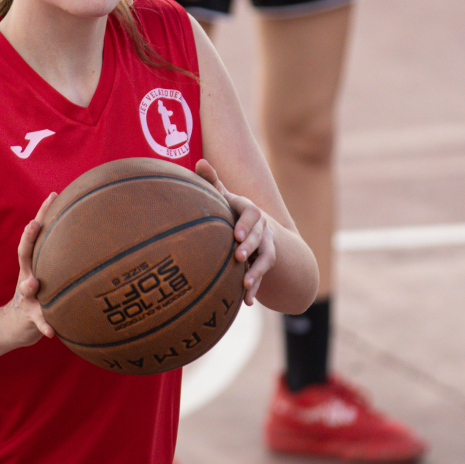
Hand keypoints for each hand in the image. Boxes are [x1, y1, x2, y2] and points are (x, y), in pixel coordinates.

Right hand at [1, 192, 56, 345]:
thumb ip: (64, 257)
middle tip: (33, 224)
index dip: (42, 214)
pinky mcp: (29, 316)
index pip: (36, 234)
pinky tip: (51, 332)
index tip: (53, 195)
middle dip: (28, 238)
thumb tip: (96, 235)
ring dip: (29, 284)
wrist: (15, 325)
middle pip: (24, 253)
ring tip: (34, 282)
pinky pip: (38, 321)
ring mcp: (26, 296)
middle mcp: (27, 275)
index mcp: (34, 263)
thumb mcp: (49, 273)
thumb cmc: (39, 294)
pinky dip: (44, 325)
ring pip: (26, 287)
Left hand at [195, 159, 274, 305]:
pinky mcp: (265, 262)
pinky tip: (246, 301)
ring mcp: (265, 245)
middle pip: (259, 236)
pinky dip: (255, 287)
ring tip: (246, 283)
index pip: (251, 213)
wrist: (260, 228)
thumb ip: (213, 182)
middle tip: (238, 256)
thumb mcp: (226, 198)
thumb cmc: (233, 211)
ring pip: (265, 257)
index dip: (245, 223)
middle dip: (250, 246)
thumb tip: (199, 162)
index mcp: (248, 210)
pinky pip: (263, 274)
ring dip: (257, 271)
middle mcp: (260, 227)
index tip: (235, 233)